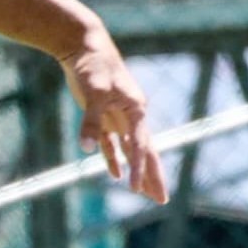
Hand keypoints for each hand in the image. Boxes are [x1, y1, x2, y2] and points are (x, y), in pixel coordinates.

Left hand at [59, 32, 166, 203]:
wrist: (85, 46)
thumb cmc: (94, 66)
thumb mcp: (94, 92)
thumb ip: (92, 121)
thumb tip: (88, 149)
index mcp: (136, 111)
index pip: (140, 146)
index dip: (139, 169)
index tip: (137, 190)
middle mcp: (132, 117)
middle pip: (146, 153)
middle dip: (153, 177)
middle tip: (162, 201)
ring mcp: (118, 118)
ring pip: (131, 151)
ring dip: (138, 172)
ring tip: (145, 194)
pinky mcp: (102, 117)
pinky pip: (111, 144)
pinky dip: (113, 159)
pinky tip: (115, 175)